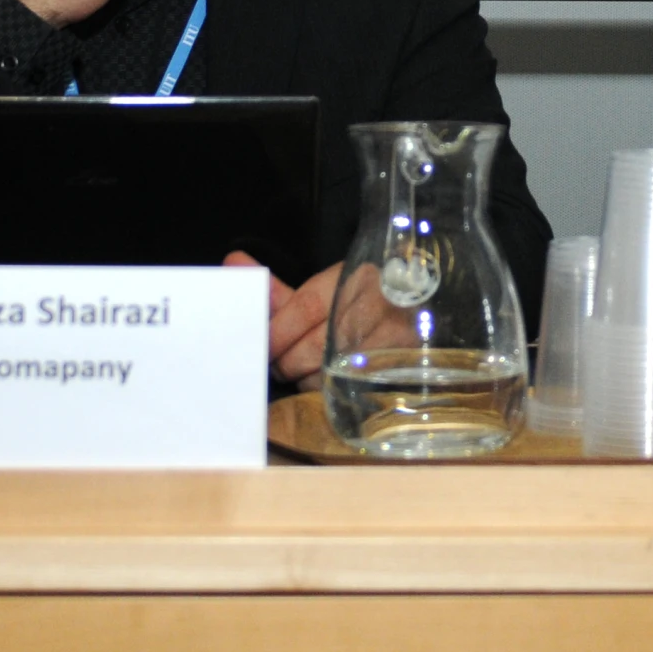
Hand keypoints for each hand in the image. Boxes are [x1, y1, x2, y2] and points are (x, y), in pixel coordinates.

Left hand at [224, 252, 408, 389]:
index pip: (308, 305)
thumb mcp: (326, 290)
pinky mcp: (401, 367)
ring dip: (305, 378)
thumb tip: (234, 262)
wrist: (418, 314)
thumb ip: (280, 290)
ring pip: (332, 371)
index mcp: (356, 276)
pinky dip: (328, 389)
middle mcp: (379, 304)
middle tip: (274, 364)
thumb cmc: (361, 303)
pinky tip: (323, 381)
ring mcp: (395, 339)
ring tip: (299, 372)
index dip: (279, 330)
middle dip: (286, 360)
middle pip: (317, 344)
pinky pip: (351, 388)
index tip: (260, 344)